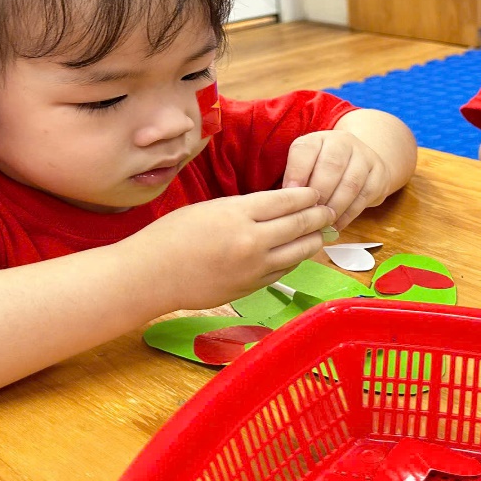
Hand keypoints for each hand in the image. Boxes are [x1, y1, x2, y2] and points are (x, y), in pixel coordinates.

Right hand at [142, 187, 333, 308]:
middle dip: (318, 216)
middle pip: (299, 225)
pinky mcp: (250, 288)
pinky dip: (294, 260)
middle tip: (329, 212)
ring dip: (313, 241)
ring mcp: (253, 268)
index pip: (286, 201)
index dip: (306, 196)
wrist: (152, 275)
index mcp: (239, 213)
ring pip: (297, 252)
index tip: (316, 193)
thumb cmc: (171, 236)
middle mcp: (252, 240)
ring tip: (323, 234)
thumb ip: (244, 209)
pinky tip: (298, 254)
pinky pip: (282, 271)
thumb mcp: (210, 208)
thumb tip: (274, 208)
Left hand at [282, 131, 391, 228]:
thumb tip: (280, 204)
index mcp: (318, 139)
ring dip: (335, 207)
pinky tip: (336, 225)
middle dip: (319, 194)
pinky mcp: (379, 173)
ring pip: (350, 183)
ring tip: (322, 223)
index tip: (289, 195)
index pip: (305, 150)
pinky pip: (365, 196)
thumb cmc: (322, 171)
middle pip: (331, 166)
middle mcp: (342, 142)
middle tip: (308, 214)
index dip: (296, 173)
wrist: (360, 161)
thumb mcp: (306, 168)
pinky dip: (349, 214)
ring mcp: (364, 156)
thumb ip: (294, 182)